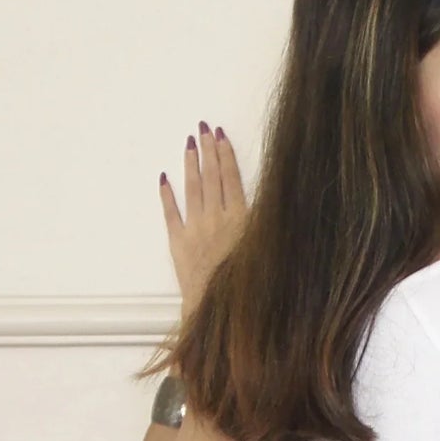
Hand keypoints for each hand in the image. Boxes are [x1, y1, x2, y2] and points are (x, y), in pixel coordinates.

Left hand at [161, 122, 246, 320]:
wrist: (217, 313)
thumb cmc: (245, 288)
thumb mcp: (265, 253)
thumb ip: (264, 224)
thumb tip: (274, 198)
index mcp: (239, 220)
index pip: (231, 179)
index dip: (225, 155)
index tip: (221, 135)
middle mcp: (216, 219)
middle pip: (210, 177)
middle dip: (206, 150)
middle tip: (202, 128)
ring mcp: (194, 230)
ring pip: (192, 189)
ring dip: (189, 164)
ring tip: (188, 143)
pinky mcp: (177, 243)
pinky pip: (170, 214)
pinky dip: (166, 195)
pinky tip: (164, 177)